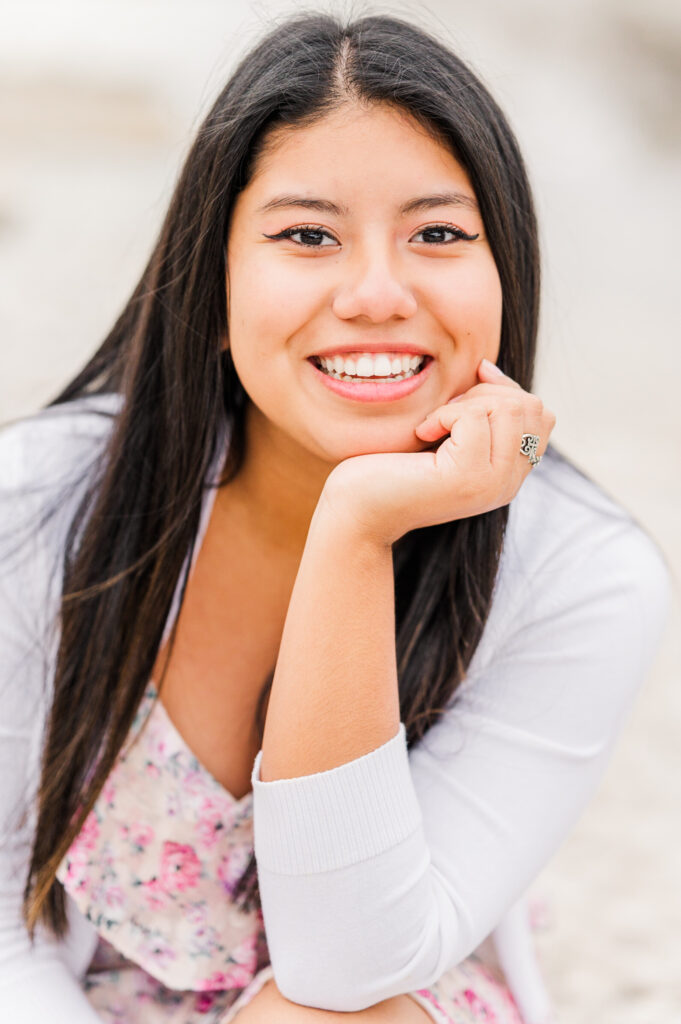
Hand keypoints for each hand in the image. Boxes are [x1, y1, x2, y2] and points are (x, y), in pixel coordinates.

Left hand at [318, 358, 556, 545]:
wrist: (358, 511)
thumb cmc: (392, 469)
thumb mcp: (446, 436)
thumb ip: (477, 413)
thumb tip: (487, 368)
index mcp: (508, 475)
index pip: (542, 416)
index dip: (506, 390)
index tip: (463, 394)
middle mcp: (508, 484)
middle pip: (531, 407)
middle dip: (486, 393)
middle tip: (444, 413)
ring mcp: (492, 483)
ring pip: (508, 409)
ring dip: (465, 403)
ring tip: (434, 424)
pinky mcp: (467, 478)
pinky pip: (475, 418)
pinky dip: (444, 413)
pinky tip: (422, 433)